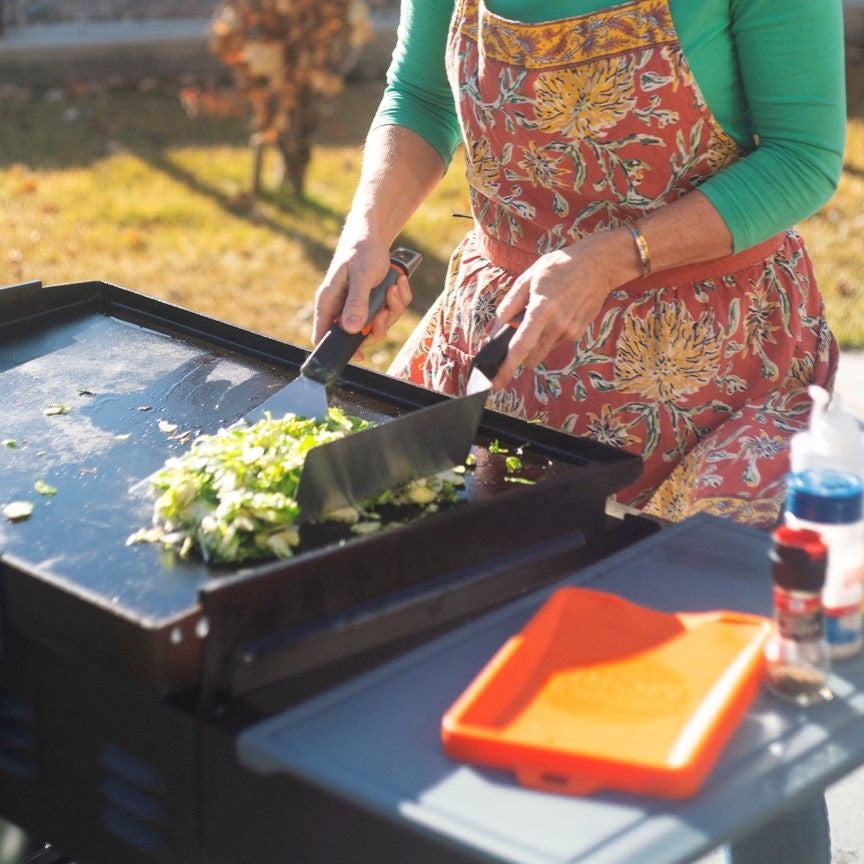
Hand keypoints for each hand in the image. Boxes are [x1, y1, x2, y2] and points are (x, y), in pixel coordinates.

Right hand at [312, 238, 412, 358]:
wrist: (373, 236)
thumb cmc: (360, 251)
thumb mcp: (361, 275)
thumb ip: (356, 302)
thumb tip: (351, 329)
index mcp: (329, 303)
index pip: (324, 336)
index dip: (339, 350)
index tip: (360, 355)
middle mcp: (342, 309)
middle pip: (359, 337)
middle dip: (379, 325)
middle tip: (386, 309)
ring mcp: (359, 307)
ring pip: (378, 325)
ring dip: (392, 309)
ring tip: (394, 288)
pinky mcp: (374, 304)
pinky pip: (390, 313)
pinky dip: (398, 300)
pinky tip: (397, 283)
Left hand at [489, 229, 632, 386]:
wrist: (597, 265)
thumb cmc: (558, 267)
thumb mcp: (527, 279)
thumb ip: (508, 307)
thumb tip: (493, 331)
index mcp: (542, 308)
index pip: (521, 346)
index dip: (506, 366)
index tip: (496, 381)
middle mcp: (558, 324)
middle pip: (530, 358)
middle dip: (518, 357)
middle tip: (511, 343)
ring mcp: (570, 331)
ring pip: (542, 351)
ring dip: (534, 343)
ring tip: (539, 316)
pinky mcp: (578, 333)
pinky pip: (555, 342)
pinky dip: (548, 335)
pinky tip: (555, 313)